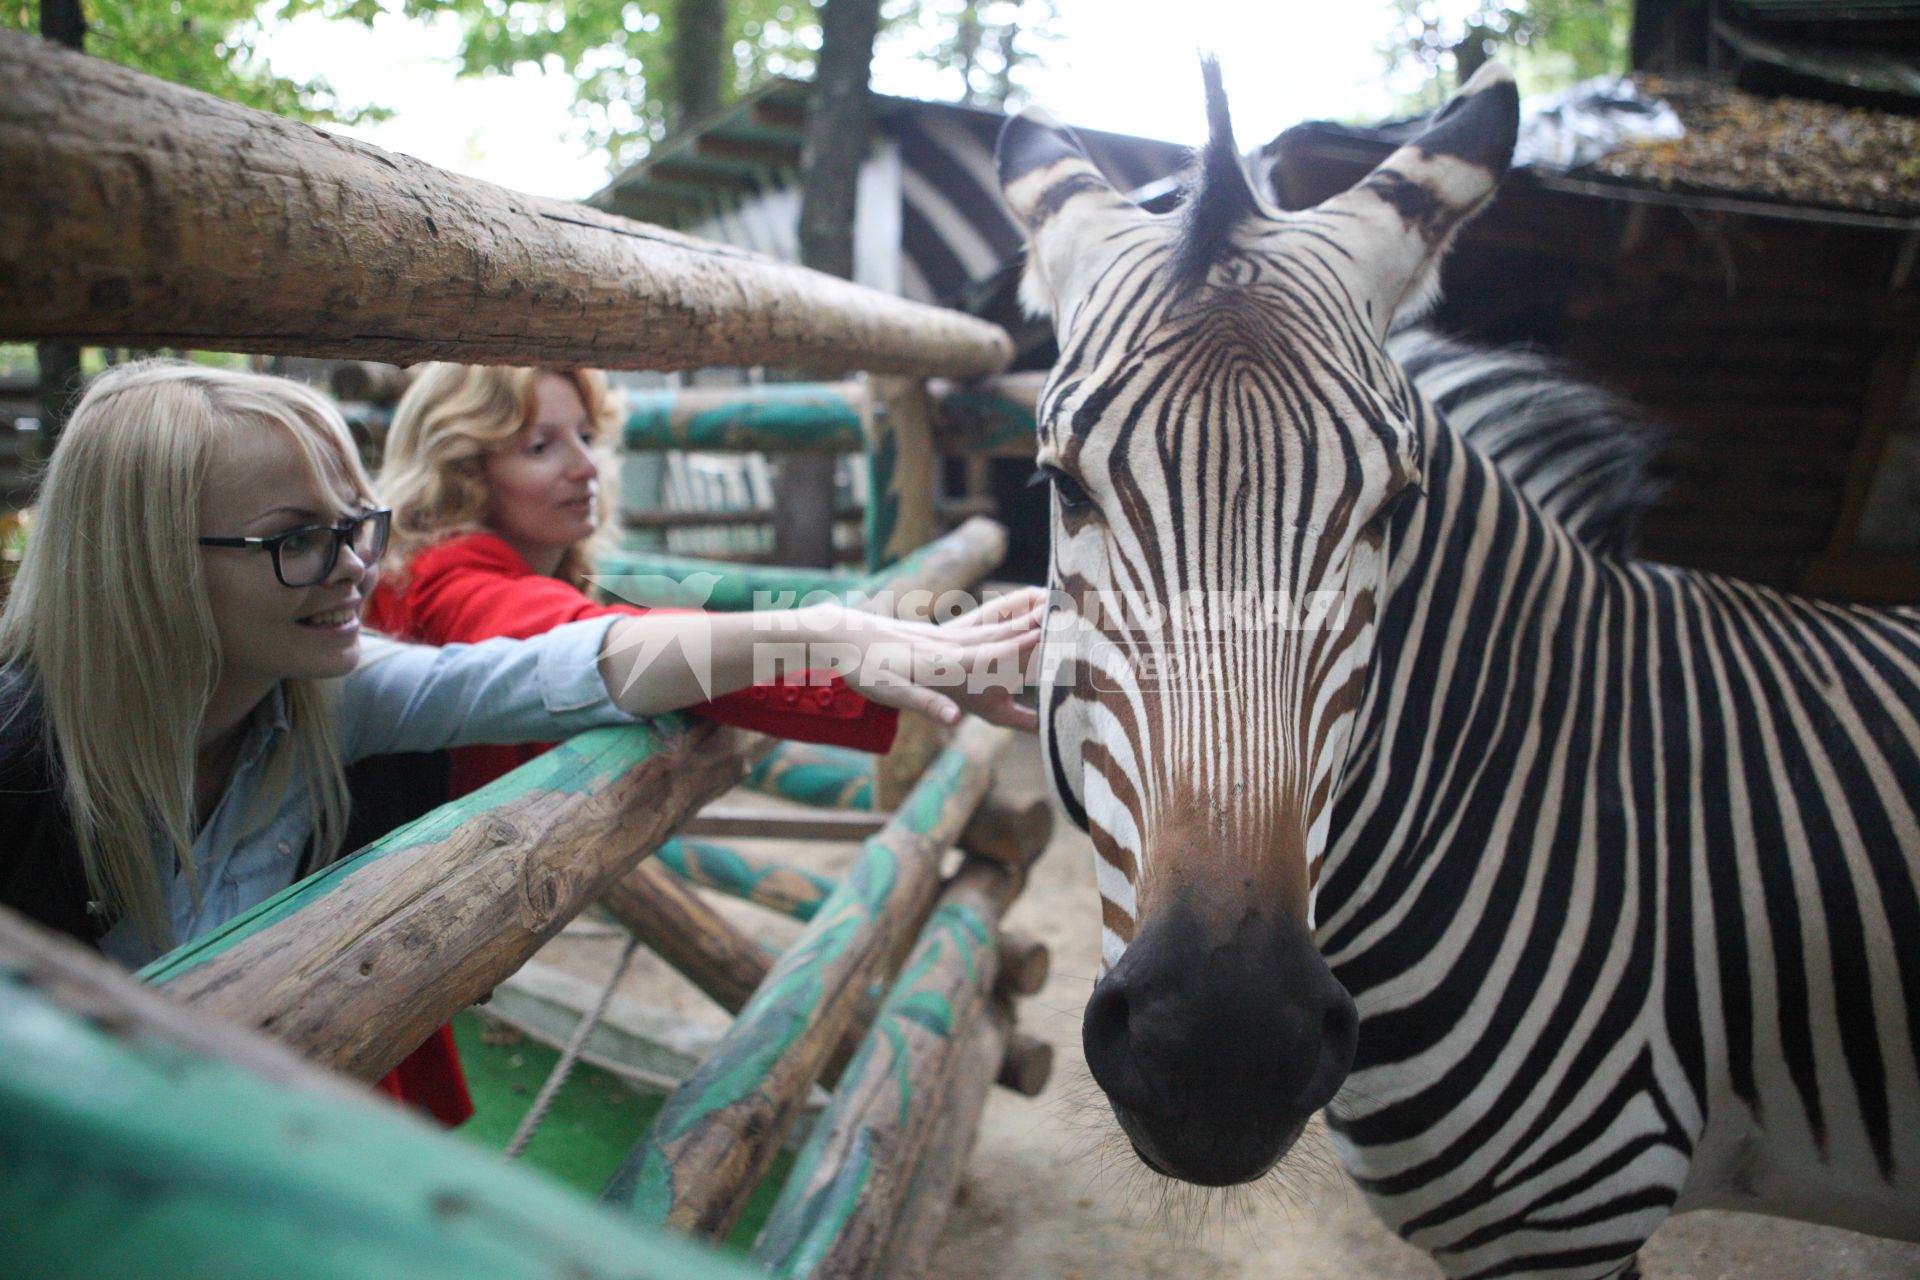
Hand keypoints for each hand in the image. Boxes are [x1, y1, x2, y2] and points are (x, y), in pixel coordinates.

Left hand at [797, 586, 1046, 732]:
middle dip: (1038, 629)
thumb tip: (954, 720)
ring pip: (997, 629)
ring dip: (1030, 621)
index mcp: (942, 662)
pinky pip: (984, 630)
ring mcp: (948, 638)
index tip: (1052, 638)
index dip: (1022, 648)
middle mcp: (951, 645)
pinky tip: (1025, 620)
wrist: (840, 635)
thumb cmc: (863, 667)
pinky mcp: (943, 638)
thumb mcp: (889, 692)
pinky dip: (1010, 623)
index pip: (991, 655)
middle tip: (1075, 620)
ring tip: (1063, 613)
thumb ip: (925, 703)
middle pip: (1002, 637)